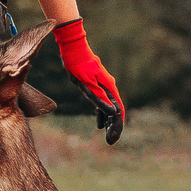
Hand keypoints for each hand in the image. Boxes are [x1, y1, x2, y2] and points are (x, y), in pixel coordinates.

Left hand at [53, 19, 125, 143]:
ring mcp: (103, 87)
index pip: (118, 111)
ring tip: (107, 135)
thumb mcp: (88, 84)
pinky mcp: (95, 86)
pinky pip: (102, 103)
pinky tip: (100, 123)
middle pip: (116, 111)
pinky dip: (102, 114)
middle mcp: (109, 88)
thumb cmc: (79, 65)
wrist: (73, 49)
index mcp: (109, 88)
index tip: (112, 138)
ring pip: (109, 108)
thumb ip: (100, 98)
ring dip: (109, 122)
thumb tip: (113, 112)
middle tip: (110, 141)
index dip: (117, 126)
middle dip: (114, 127)